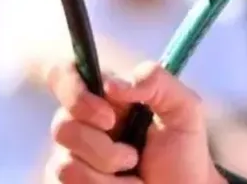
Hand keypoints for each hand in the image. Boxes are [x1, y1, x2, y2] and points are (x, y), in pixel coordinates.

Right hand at [45, 62, 221, 183]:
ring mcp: (73, 156)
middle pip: (62, 126)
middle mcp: (82, 123)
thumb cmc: (183, 151)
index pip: (64, 74)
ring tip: (132, 172)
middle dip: (103, 148)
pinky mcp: (71, 183)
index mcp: (105, 96)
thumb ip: (157, 81)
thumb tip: (112, 85)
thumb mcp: (184, 108)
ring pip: (66, 164)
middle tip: (133, 155)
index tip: (107, 117)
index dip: (71, 90)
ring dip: (108, 174)